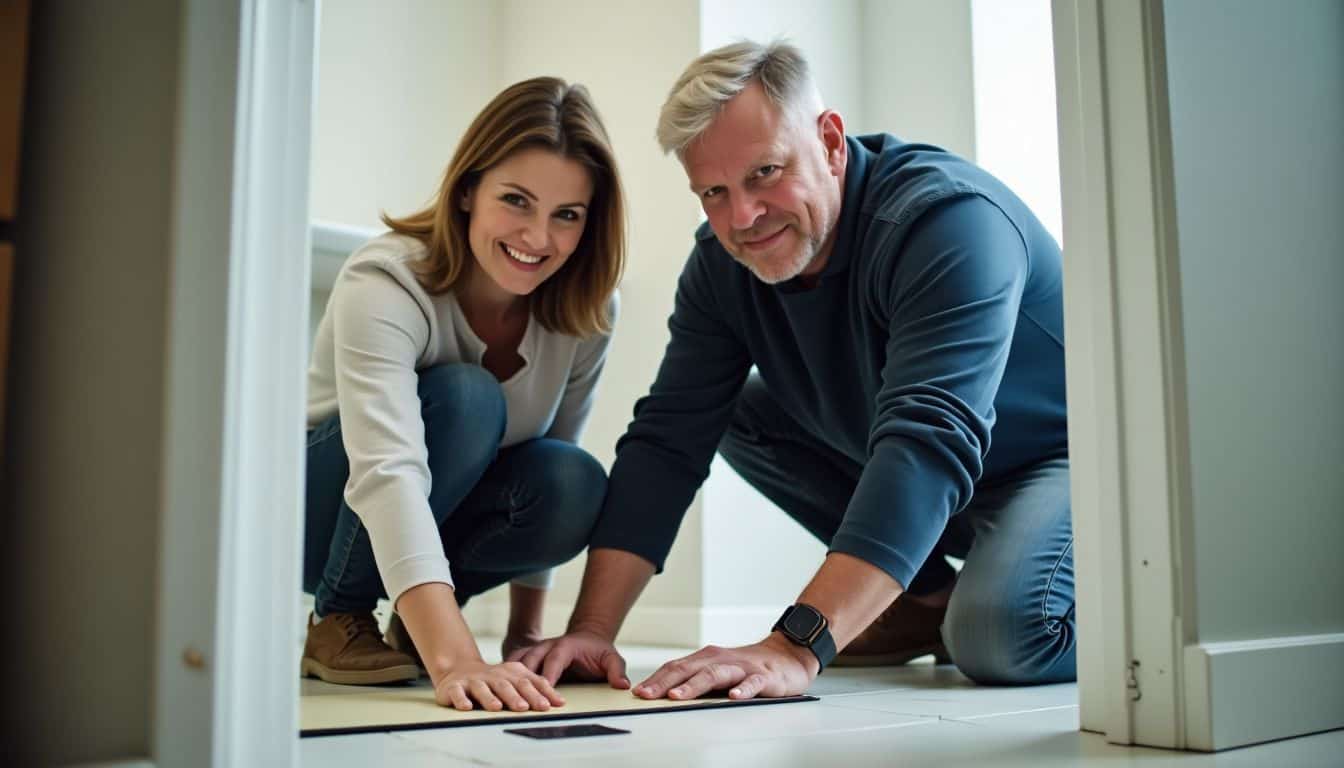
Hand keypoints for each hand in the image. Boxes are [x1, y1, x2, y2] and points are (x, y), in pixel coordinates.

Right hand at [432, 660, 565, 711]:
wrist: (459, 670)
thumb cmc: (493, 680)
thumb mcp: (515, 681)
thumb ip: (536, 689)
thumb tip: (560, 701)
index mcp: (511, 673)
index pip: (529, 682)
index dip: (540, 692)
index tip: (552, 705)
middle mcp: (494, 675)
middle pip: (508, 685)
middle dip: (518, 696)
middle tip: (527, 707)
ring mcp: (474, 680)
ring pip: (483, 688)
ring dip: (490, 698)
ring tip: (497, 707)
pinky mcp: (455, 686)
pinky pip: (457, 692)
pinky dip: (461, 699)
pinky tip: (466, 707)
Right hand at [507, 629, 629, 688]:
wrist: (588, 637)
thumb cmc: (598, 651)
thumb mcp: (612, 658)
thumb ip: (616, 671)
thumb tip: (622, 685)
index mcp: (565, 646)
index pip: (554, 660)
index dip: (548, 676)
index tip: (543, 692)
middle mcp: (546, 645)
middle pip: (531, 660)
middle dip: (525, 678)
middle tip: (519, 697)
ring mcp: (536, 649)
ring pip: (517, 660)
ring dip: (509, 675)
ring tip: (501, 692)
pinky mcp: (529, 655)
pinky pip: (513, 662)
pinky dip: (505, 673)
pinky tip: (497, 687)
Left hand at [633, 634, 817, 700]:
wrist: (787, 655)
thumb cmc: (748, 666)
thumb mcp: (718, 670)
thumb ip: (695, 679)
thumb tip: (663, 695)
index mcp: (706, 658)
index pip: (675, 667)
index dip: (655, 680)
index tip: (637, 692)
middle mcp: (720, 659)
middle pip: (688, 669)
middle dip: (664, 683)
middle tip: (646, 695)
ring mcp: (741, 667)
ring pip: (714, 674)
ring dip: (694, 685)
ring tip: (678, 696)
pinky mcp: (763, 676)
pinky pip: (752, 683)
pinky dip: (742, 690)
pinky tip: (734, 697)